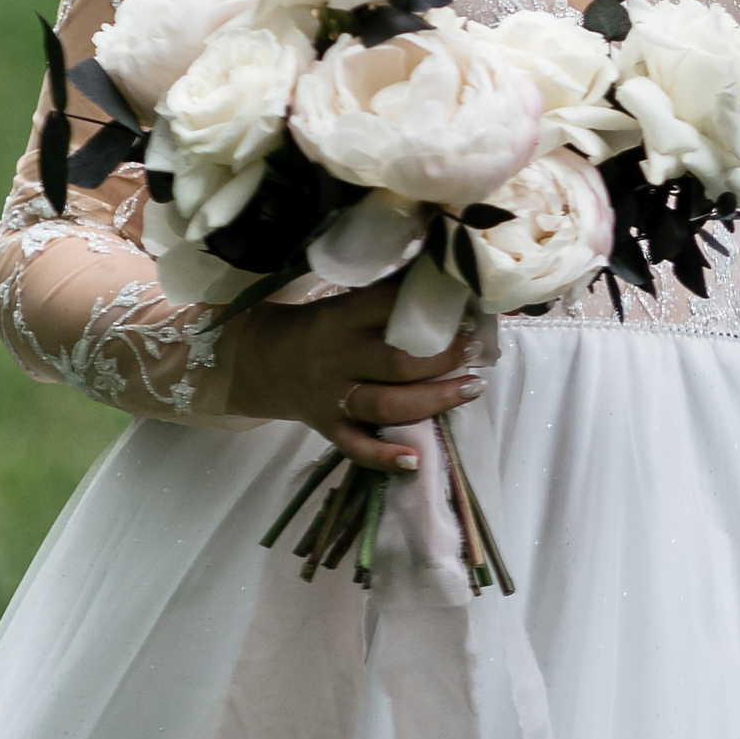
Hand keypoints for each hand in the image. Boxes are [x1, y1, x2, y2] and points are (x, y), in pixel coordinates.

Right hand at [222, 280, 487, 473]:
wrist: (264, 363)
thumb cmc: (320, 328)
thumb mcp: (345, 303)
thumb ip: (386, 296)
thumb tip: (444, 278)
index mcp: (342, 318)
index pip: (388, 309)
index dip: (430, 310)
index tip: (468, 311)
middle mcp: (338, 358)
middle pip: (396, 362)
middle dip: (443, 357)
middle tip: (475, 350)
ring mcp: (333, 398)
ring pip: (386, 405)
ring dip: (434, 400)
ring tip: (472, 388)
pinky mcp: (329, 430)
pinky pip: (356, 448)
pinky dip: (385, 458)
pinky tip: (416, 461)